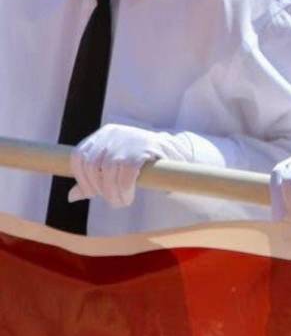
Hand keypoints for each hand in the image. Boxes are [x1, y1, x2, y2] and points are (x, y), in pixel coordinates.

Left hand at [69, 124, 188, 207]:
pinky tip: (128, 196)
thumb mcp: (114, 166)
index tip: (92, 194)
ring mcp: (128, 139)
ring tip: (121, 201)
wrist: (175, 152)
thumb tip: (71, 197)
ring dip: (112, 192)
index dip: (82, 179)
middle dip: (99, 188)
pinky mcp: (144, 148)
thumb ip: (94, 178)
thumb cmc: (140, 160)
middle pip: (92, 165)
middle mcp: (112, 133)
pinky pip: (126, 174)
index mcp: (102, 135)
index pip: (79, 157)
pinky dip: (124, 189)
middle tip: (112, 200)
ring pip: (108, 171)